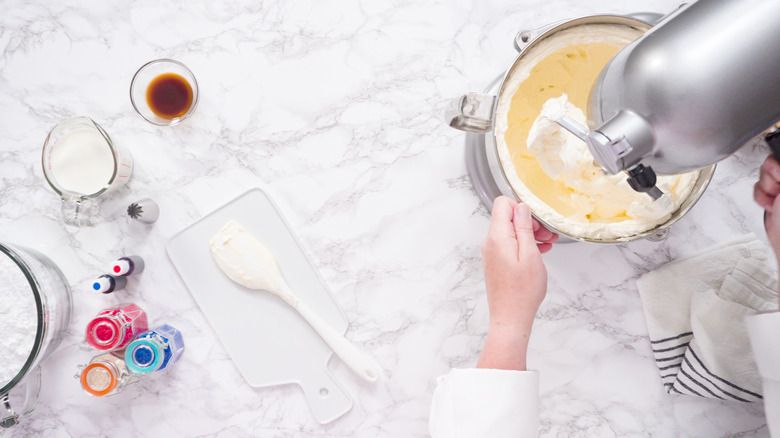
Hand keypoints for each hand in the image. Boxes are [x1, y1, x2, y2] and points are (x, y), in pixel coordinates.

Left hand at [477, 196, 557, 370]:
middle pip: (507, 218)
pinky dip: (523, 245)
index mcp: (497, 237)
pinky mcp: (495, 262)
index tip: (537, 221)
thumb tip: (521, 207)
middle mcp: (490, 243)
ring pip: (510, 232)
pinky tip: (539, 252)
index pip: (502, 204)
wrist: (510, 317)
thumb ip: (524, 227)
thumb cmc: (522, 291)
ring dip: (529, 234)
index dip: (522, 207)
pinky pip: (508, 245)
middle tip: (547, 235)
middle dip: (529, 222)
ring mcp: (491, 253)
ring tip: (547, 244)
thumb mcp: (530, 254)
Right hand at [754, 155, 779, 256]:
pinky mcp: (773, 196)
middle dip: (771, 176)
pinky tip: (771, 205)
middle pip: (772, 163)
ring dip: (765, 189)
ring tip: (776, 199)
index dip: (777, 164)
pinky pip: (758, 187)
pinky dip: (760, 197)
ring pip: (764, 175)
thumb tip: (773, 160)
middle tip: (779, 189)